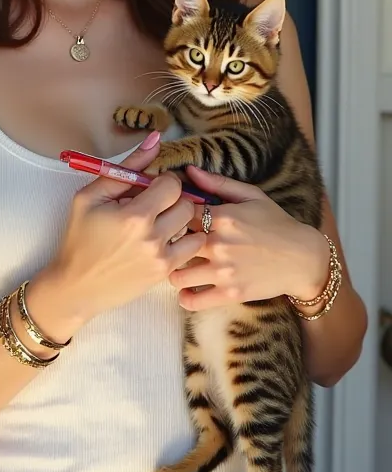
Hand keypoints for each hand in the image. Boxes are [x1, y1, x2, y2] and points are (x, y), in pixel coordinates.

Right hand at [45, 134, 205, 326]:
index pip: (172, 184)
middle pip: (186, 203)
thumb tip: (156, 138)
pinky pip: (192, 247)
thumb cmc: (79, 238)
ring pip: (193, 225)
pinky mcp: (165, 273)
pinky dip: (184, 239)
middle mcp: (153, 238)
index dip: (162, 181)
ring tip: (160, 222)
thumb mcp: (91, 196)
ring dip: (179, 219)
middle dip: (172, 198)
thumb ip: (127, 167)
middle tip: (154, 204)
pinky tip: (164, 239)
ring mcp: (162, 258)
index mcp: (134, 215)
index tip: (148, 188)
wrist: (76, 285)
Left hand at [170, 166, 330, 311]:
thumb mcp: (251, 196)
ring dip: (174, 270)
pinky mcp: (230, 294)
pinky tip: (187, 289)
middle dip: (168, 242)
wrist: (303, 258)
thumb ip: (217, 183)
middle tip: (169, 242)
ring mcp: (223, 272)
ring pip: (176, 275)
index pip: (178, 212)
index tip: (171, 217)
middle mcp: (219, 245)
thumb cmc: (277, 223)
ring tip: (179, 265)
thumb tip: (189, 170)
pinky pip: (193, 301)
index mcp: (223, 217)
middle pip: (173, 243)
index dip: (171, 214)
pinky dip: (184, 297)